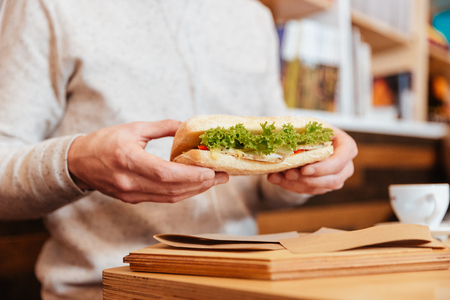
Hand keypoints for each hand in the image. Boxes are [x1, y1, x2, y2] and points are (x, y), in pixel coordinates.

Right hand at [67, 120, 228, 203]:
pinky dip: (181, 193)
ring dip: (194, 191)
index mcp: (129, 160)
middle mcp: (130, 182)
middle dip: (201, 184)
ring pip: (170, 197)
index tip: (211, 171)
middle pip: (172, 189)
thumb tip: (186, 126)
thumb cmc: (104, 142)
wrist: (78, 163)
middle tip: (222, 176)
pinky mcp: (133, 199)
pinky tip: (194, 185)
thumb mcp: (133, 128)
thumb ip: (162, 127)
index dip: (191, 175)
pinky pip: (162, 199)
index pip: (166, 174)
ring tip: (213, 181)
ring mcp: (131, 194)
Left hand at [267, 127, 356, 194]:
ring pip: (318, 188)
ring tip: (277, 176)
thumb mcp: (311, 126)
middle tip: (288, 173)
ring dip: (296, 183)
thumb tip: (286, 138)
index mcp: (347, 147)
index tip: (304, 169)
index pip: (340, 161)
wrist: (312, 141)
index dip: (323, 168)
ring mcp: (336, 179)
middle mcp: (346, 166)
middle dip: (307, 179)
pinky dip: (290, 185)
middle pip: (332, 180)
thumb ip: (305, 132)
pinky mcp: (322, 187)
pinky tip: (275, 178)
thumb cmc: (314, 131)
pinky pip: (307, 190)